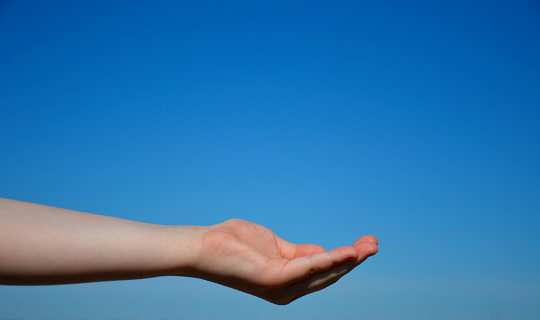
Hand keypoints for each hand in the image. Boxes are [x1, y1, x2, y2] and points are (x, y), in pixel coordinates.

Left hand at [186, 219, 377, 304]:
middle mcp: (287, 290)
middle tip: (375, 244)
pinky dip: (330, 259)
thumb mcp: (276, 247)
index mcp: (287, 282)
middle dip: (354, 260)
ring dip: (349, 260)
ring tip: (370, 247)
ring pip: (323, 273)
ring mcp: (280, 287)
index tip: (364, 244)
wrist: (203, 246)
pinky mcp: (273, 279)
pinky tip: (348, 251)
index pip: (322, 271)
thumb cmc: (235, 244)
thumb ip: (299, 253)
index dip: (345, 258)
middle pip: (328, 275)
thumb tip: (322, 252)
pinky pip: (308, 267)